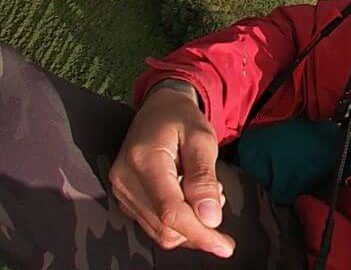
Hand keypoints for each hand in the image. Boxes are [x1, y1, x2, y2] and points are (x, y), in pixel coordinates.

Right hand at [108, 81, 235, 257]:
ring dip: (190, 224)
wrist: (158, 107)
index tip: (225, 247)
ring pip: (159, 230)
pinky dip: (178, 220)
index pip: (170, 211)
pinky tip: (191, 196)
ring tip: (206, 192)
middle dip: (199, 229)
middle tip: (219, 198)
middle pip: (164, 226)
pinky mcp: (125, 198)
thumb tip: (210, 219)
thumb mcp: (202, 138)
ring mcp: (121, 191)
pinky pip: (153, 223)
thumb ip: (204, 177)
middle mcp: (125, 181)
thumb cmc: (183, 118)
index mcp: (144, 161)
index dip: (200, 233)